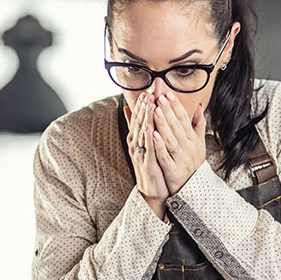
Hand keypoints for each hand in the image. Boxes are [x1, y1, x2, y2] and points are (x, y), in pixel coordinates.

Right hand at [124, 94, 170, 219]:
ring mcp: (140, 153)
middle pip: (139, 122)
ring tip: (149, 104)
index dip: (143, 104)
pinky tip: (150, 127)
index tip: (148, 90)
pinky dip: (148, 137)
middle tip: (148, 91)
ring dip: (145, 117)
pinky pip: (148, 148)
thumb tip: (127, 109)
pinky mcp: (147, 163)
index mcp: (137, 139)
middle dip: (144, 106)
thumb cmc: (151, 165)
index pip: (139, 118)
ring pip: (142, 132)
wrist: (153, 190)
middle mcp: (136, 144)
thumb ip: (139, 127)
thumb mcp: (145, 144)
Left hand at [150, 90, 205, 194]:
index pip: (184, 119)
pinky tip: (153, 134)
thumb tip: (199, 106)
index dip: (175, 106)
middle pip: (177, 126)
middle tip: (159, 96)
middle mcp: (188, 147)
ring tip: (155, 110)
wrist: (192, 189)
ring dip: (163, 123)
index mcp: (193, 140)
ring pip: (170, 138)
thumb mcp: (199, 144)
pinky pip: (165, 155)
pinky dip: (159, 144)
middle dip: (167, 110)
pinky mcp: (173, 170)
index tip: (168, 93)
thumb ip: (199, 125)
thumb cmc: (192, 163)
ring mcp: (180, 159)